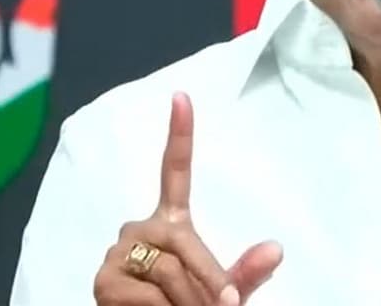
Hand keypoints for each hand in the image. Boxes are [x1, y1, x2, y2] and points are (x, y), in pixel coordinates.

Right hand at [93, 92, 283, 304]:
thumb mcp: (222, 293)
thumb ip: (245, 274)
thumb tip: (276, 249)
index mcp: (169, 223)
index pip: (175, 171)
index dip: (180, 134)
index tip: (182, 96)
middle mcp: (139, 229)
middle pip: (185, 243)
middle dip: (209, 282)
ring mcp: (118, 253)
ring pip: (170, 273)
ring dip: (190, 303)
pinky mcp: (104, 282)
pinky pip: (149, 296)